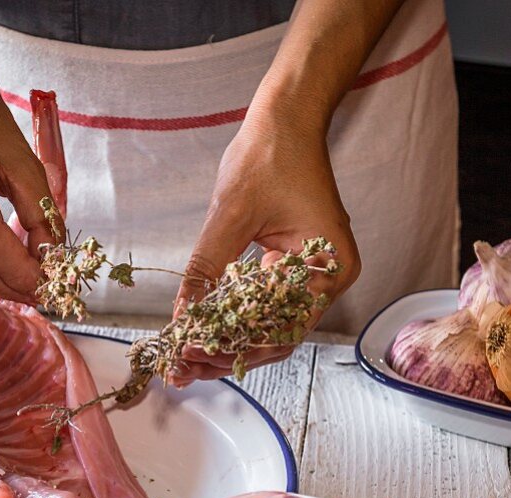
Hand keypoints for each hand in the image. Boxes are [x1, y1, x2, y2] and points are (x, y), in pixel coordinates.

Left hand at [171, 113, 360, 384]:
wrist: (287, 119)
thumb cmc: (270, 155)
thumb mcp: (232, 214)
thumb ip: (207, 268)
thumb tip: (182, 315)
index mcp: (329, 268)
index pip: (283, 329)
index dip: (236, 347)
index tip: (193, 351)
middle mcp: (328, 278)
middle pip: (278, 336)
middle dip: (230, 353)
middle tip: (185, 366)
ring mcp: (313, 273)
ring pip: (270, 326)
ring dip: (230, 341)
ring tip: (188, 355)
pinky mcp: (294, 265)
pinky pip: (266, 305)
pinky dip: (236, 318)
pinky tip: (203, 329)